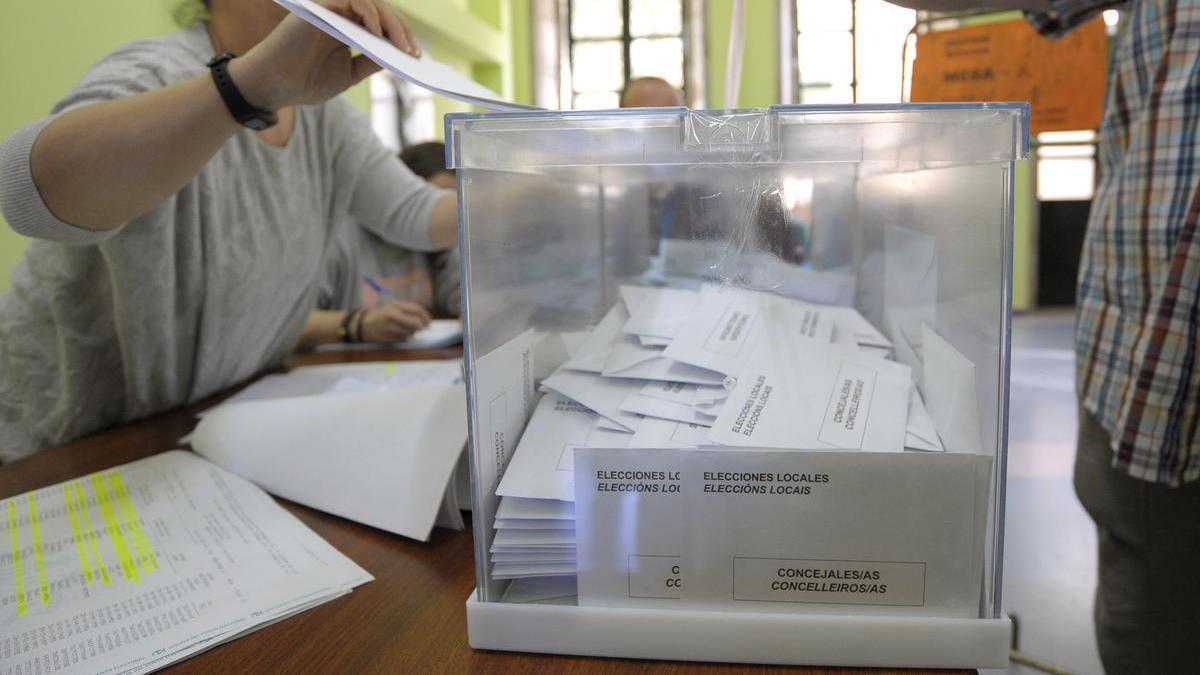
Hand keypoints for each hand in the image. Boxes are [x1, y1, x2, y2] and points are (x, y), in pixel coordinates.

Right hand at [231, 0, 419, 110]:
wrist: (275, 87)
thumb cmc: (306, 82)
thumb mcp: (349, 74)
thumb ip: (371, 61)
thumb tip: (398, 55)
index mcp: (348, 28)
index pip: (381, 23)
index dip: (401, 35)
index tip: (416, 55)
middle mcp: (340, 14)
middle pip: (380, 10)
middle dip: (401, 30)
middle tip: (413, 51)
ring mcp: (330, 9)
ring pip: (369, 3)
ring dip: (390, 22)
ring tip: (400, 44)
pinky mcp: (320, 8)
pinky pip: (351, 1)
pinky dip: (368, 13)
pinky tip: (377, 32)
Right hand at [360, 300, 431, 342]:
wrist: (362, 324)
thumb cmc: (381, 315)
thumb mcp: (392, 307)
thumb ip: (407, 310)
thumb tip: (424, 317)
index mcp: (395, 306)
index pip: (416, 310)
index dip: (425, 316)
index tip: (429, 320)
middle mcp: (393, 316)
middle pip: (415, 323)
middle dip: (422, 326)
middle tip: (424, 327)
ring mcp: (390, 327)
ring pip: (411, 332)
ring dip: (413, 332)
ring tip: (407, 329)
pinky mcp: (388, 337)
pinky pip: (403, 338)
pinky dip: (404, 337)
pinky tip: (398, 333)